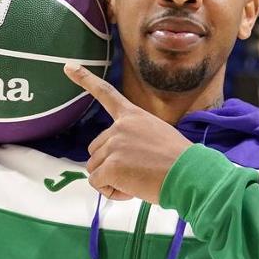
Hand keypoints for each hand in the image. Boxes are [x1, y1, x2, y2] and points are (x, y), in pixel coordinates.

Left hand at [63, 63, 193, 203]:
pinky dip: (111, 191)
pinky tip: (132, 189)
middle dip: (109, 165)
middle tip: (138, 173)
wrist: (190, 174)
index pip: (107, 94)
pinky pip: (97, 183)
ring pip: (94, 168)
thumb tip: (119, 161)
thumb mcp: (157, 137)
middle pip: (96, 150)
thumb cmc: (180, 162)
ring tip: (139, 180)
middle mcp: (120, 127)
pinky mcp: (111, 165)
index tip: (68, 67)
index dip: (85, 80)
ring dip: (111, 180)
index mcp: (133, 116)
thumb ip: (134, 141)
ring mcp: (114, 145)